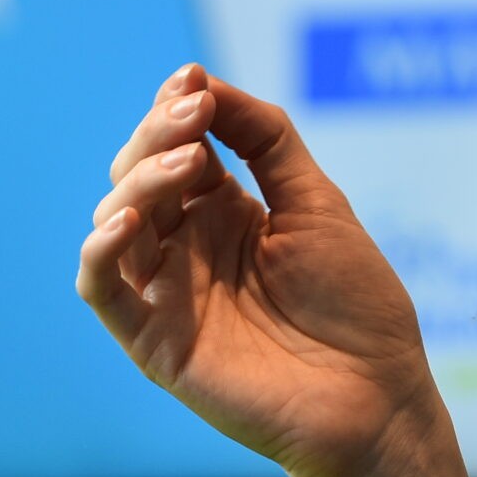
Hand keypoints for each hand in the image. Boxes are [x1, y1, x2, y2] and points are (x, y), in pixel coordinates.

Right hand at [76, 65, 476, 476]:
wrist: (376, 396)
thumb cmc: (356, 304)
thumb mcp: (317, 203)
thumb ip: (266, 142)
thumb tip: (207, 82)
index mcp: (226, 211)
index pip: (179, 146)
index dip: (177, 108)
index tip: (194, 80)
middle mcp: (188, 245)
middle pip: (141, 174)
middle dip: (159, 133)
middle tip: (194, 113)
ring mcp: (167, 290)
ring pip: (117, 219)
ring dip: (141, 179)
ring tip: (189, 160)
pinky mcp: (153, 339)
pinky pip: (101, 289)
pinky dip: (100, 250)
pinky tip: (126, 221)